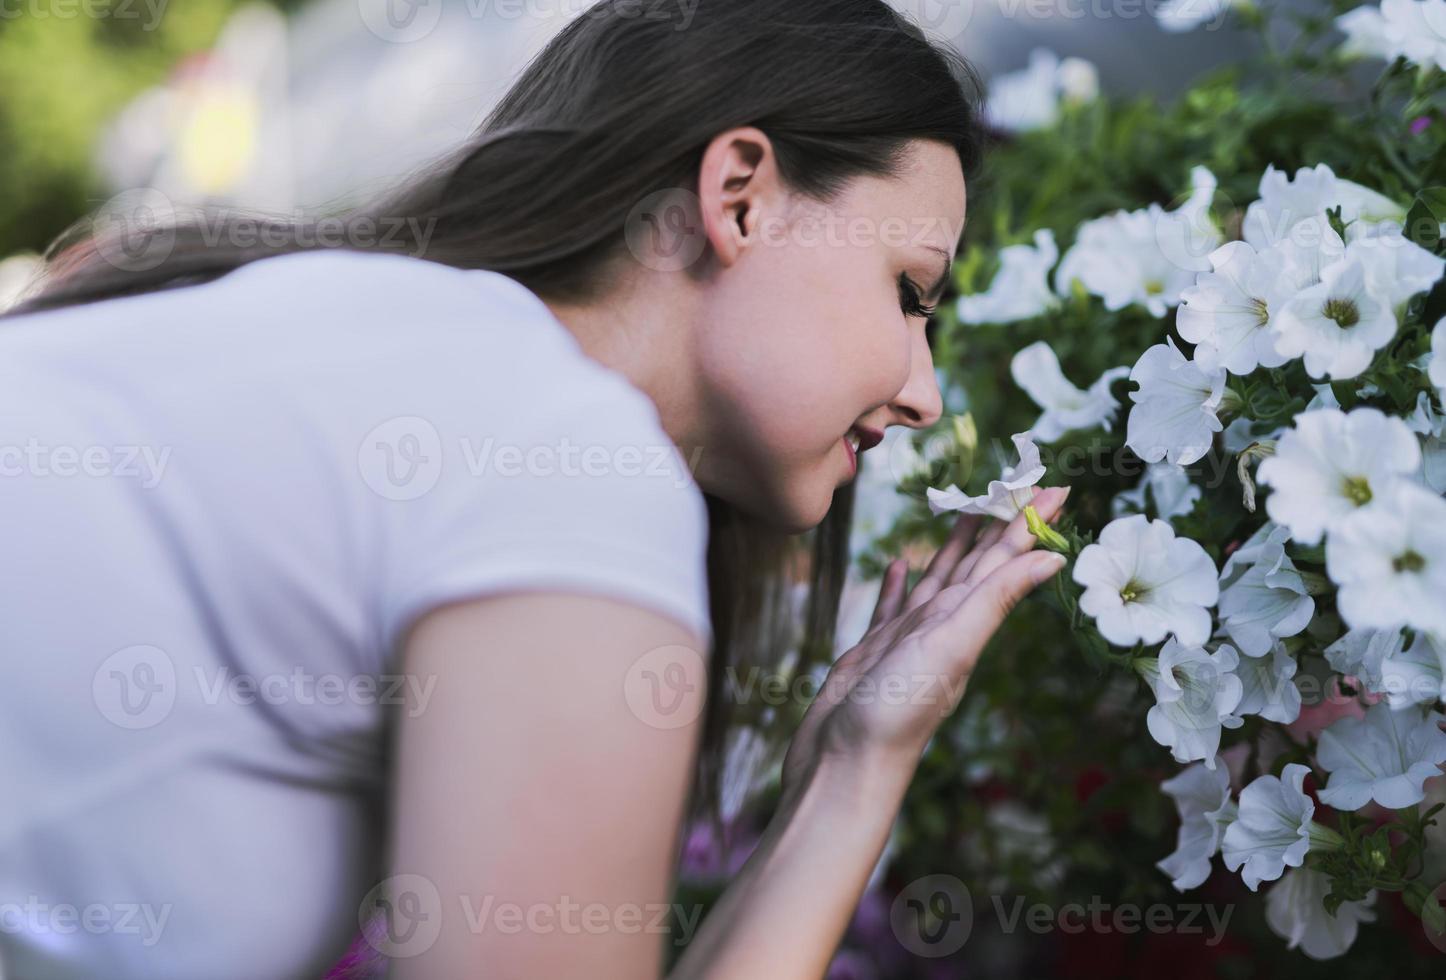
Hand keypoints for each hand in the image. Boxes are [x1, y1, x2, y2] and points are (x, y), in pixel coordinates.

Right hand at [780, 486, 1070, 791]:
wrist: (843, 764)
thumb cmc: (896, 711)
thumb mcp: (952, 646)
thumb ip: (996, 600)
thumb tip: (1054, 556)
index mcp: (965, 621)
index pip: (1004, 560)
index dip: (1029, 522)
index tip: (1056, 486)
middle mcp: (942, 627)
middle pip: (976, 563)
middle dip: (999, 524)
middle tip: (1020, 483)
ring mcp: (907, 640)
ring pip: (937, 581)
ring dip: (953, 547)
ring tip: (966, 513)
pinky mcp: (873, 652)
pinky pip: (891, 608)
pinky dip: (898, 584)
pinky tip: (901, 564)